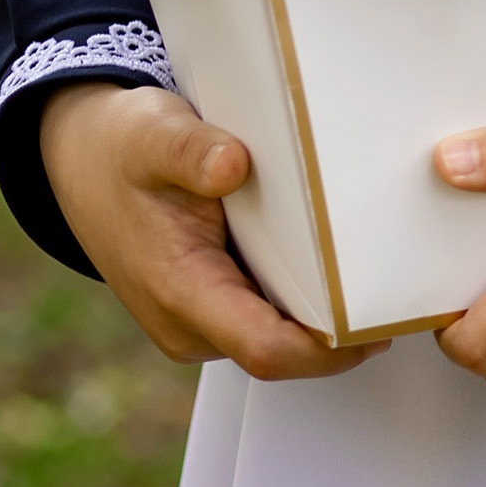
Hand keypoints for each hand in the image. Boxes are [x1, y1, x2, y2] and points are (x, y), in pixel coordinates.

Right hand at [39, 81, 382, 380]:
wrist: (82, 160)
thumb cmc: (123, 148)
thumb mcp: (154, 134)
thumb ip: (192, 152)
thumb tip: (234, 165)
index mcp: (180, 290)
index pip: (265, 349)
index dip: (326, 351)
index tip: (380, 325)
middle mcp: (188, 323)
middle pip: (280, 352)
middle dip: (340, 338)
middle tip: (402, 299)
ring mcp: (197, 321)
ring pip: (274, 339)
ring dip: (323, 323)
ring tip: (383, 284)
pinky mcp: (207, 306)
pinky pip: (263, 318)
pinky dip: (303, 303)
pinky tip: (342, 270)